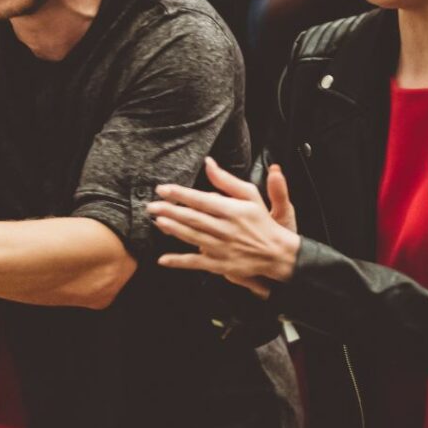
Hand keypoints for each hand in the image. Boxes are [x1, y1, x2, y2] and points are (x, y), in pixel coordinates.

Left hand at [147, 157, 299, 298]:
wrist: (277, 252)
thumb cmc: (260, 220)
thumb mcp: (249, 194)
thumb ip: (226, 180)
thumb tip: (208, 162)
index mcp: (231, 210)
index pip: (202, 200)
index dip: (181, 194)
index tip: (163, 189)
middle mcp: (225, 229)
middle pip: (194, 219)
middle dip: (171, 211)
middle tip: (151, 206)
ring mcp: (222, 248)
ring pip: (193, 238)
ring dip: (173, 230)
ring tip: (157, 221)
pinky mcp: (220, 265)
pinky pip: (196, 263)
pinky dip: (179, 262)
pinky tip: (163, 259)